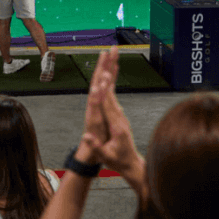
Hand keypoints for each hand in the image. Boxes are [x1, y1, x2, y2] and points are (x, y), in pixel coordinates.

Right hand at [80, 48, 145, 189]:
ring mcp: (120, 115)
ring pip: (114, 90)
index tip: (102, 77)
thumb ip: (97, 146)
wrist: (131, 164)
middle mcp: (120, 117)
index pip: (108, 105)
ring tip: (111, 56)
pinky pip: (114, 95)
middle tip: (110, 54)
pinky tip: (110, 74)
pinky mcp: (119, 115)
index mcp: (116, 125)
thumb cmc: (117, 161)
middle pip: (112, 91)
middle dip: (110, 71)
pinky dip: (111, 83)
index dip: (104, 91)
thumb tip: (87, 136)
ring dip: (111, 72)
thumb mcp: (106, 156)